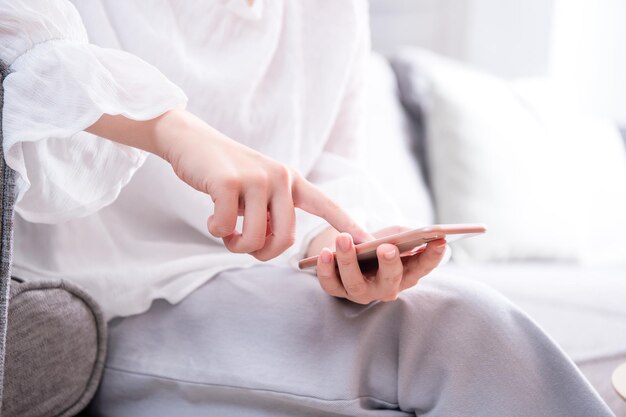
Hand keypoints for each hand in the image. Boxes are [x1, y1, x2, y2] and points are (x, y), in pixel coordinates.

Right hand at [87, 110, 371, 260]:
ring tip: (226, 232)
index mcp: (291, 180)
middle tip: (242, 245)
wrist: (191, 141)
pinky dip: (216, 231)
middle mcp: (281, 177)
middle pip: (285, 239)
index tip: (369, 243)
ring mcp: (256, 178)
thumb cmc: (226, 174)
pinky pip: (226, 228)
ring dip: (236, 245)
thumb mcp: (257, 191)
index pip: (326, 205)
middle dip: (262, 253)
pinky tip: (210, 218)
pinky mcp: (228, 182)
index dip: (347, 225)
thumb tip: (273, 246)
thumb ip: (272, 214)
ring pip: (256, 239)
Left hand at [313, 227, 446, 303]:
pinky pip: (330, 285)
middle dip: (389, 264)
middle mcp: (386, 289)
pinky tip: (324, 252)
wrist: (352, 252)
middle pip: (390, 281)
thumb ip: (407, 233)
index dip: (432, 256)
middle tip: (387, 247)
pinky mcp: (338, 291)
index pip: (423, 268)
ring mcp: (362, 293)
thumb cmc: (379, 242)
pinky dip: (326, 269)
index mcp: (406, 274)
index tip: (441, 240)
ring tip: (343, 238)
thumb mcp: (396, 234)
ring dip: (348, 261)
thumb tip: (418, 232)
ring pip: (356, 283)